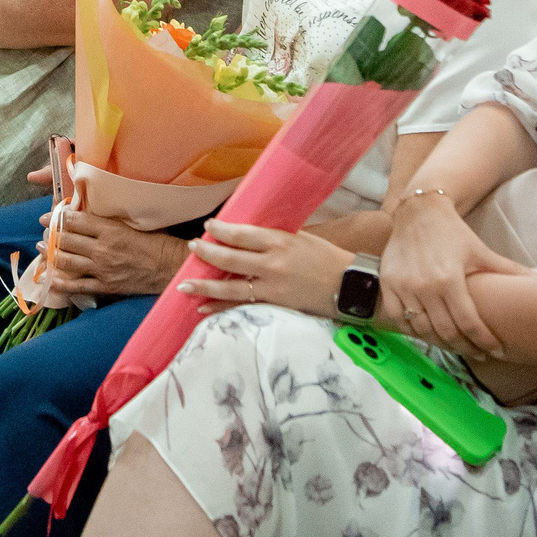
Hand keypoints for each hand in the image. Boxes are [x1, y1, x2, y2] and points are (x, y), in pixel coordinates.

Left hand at [43, 208, 191, 299]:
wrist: (170, 267)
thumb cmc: (155, 242)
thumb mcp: (132, 223)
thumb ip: (109, 220)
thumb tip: (88, 214)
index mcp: (110, 230)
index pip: (77, 221)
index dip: (59, 217)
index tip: (50, 216)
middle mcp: (102, 249)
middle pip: (68, 240)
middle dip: (51, 235)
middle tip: (43, 231)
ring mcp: (102, 269)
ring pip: (68, 261)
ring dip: (51, 255)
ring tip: (41, 250)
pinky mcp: (105, 286)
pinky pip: (78, 285)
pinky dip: (62, 282)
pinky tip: (50, 278)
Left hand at [176, 219, 350, 317]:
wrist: (352, 287)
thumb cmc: (329, 259)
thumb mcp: (302, 239)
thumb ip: (275, 239)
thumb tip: (248, 236)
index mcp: (280, 241)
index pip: (242, 234)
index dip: (221, 230)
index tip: (208, 227)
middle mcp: (272, 263)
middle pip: (230, 259)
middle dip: (206, 254)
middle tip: (191, 248)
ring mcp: (272, 287)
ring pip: (230, 287)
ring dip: (205, 286)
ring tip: (184, 285)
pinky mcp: (276, 306)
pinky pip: (242, 307)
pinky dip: (221, 309)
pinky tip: (204, 309)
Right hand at [380, 192, 532, 355]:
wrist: (418, 211)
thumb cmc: (452, 232)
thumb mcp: (481, 251)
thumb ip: (509, 269)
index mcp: (449, 280)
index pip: (469, 324)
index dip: (484, 342)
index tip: (495, 351)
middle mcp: (424, 288)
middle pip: (446, 333)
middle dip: (465, 348)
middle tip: (478, 352)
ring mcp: (404, 287)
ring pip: (422, 330)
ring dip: (440, 342)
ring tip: (454, 343)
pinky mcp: (388, 285)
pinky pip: (398, 319)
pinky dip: (412, 329)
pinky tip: (425, 330)